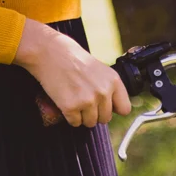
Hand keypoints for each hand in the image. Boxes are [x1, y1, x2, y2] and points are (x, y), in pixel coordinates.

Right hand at [13, 20, 130, 127]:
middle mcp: (103, 92)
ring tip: (74, 99)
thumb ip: (110, 88)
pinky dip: (69, 116)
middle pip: (105, 119)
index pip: (124, 109)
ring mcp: (87, 100)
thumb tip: (116, 110)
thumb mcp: (100, 69)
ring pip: (90, 123)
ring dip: (82, 116)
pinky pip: (75, 122)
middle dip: (95, 113)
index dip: (113, 109)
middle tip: (83, 99)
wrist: (50, 52)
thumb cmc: (73, 60)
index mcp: (113, 81)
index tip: (104, 106)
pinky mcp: (71, 107)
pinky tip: (65, 101)